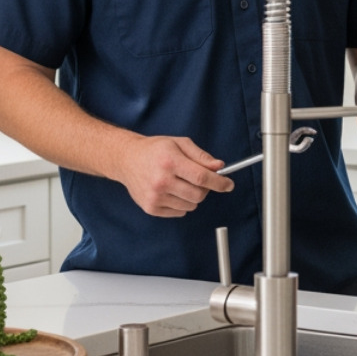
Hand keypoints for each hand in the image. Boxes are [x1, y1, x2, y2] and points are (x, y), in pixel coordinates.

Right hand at [117, 135, 232, 217]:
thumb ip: (201, 156)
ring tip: (181, 183)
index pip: (202, 177)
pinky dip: (182, 204)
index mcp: (170, 161)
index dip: (219, 182)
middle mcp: (161, 181)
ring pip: (191, 205)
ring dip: (193, 196)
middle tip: (199, 180)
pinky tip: (172, 191)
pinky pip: (180, 212)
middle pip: (199, 194)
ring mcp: (155, 196)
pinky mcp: (151, 208)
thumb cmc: (155, 150)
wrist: (127, 160)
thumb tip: (219, 167)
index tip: (229, 185)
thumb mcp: (180, 144)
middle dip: (205, 188)